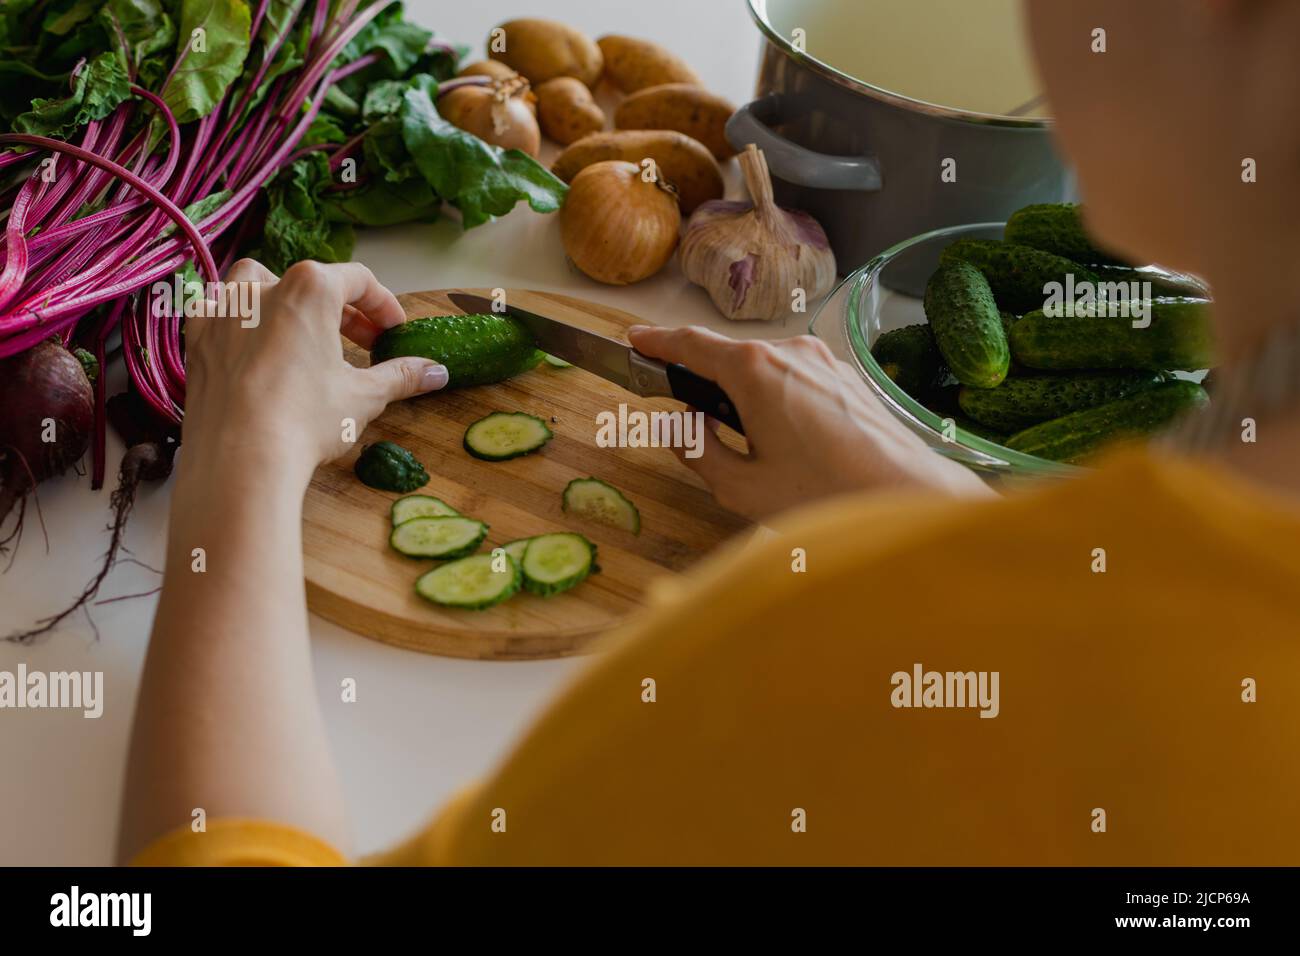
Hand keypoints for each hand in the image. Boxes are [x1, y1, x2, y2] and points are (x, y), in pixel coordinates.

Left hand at [181, 259, 446, 484]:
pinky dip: (242, 323)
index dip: (383, 305)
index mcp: (309, 288)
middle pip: (311, 284)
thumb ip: (401, 375)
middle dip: (342, 311)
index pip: (357, 280)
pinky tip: (256, 351)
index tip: (394, 331)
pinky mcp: (196, 342)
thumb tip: (437, 372)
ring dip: (285, 301)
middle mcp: (260, 288)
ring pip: (257, 287)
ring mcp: (222, 313)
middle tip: (363, 343)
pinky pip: (220, 316)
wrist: (239, 461)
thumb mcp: (364, 397)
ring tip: (304, 334)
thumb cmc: (306, 420)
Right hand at [626, 326, 991, 519]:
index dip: (657, 341)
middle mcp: (791, 352)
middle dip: (702, 382)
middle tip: (682, 416)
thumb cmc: (829, 496)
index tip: (635, 341)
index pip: (692, 343)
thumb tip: (677, 426)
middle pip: (728, 357)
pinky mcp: (847, 379)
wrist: (911, 498)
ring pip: (764, 370)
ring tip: (743, 449)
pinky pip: (794, 380)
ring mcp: (824, 362)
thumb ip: (697, 451)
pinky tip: (782, 446)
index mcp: (756, 370)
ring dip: (742, 398)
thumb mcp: (742, 486)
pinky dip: (774, 401)